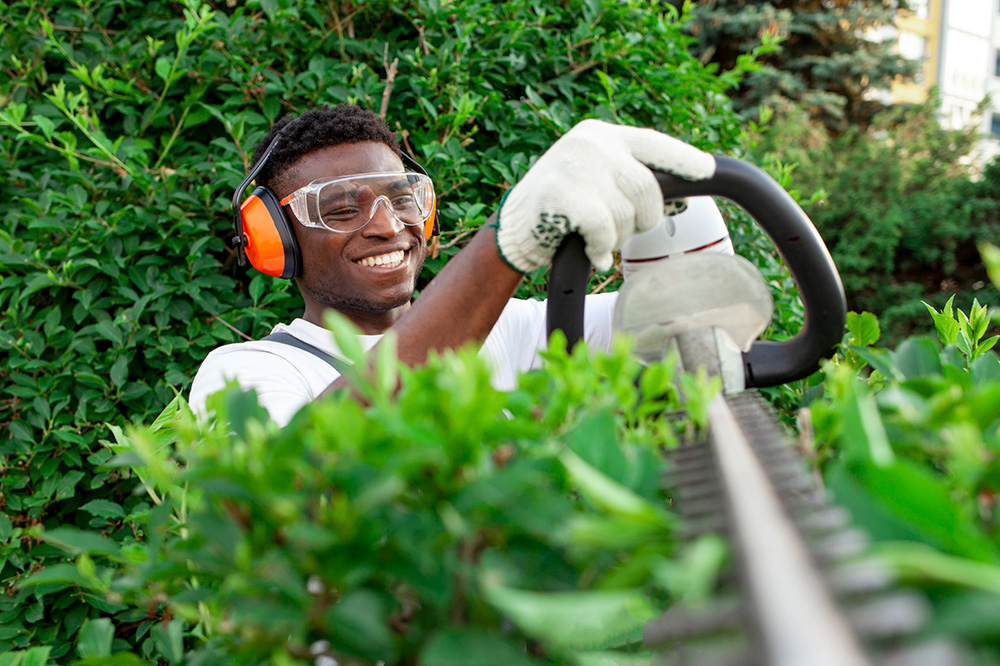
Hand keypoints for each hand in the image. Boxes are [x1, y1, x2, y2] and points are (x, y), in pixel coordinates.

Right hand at [495, 119, 714, 272]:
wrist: (512, 229)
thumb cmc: (559, 208)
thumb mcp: (594, 179)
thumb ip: (625, 178)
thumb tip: (676, 197)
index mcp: (601, 136)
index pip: (653, 143)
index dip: (682, 158)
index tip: (706, 170)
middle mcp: (590, 144)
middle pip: (646, 187)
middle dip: (644, 219)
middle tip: (624, 233)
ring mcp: (575, 166)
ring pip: (626, 212)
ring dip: (618, 237)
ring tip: (596, 239)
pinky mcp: (561, 194)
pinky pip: (604, 228)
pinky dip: (601, 247)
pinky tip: (591, 251)